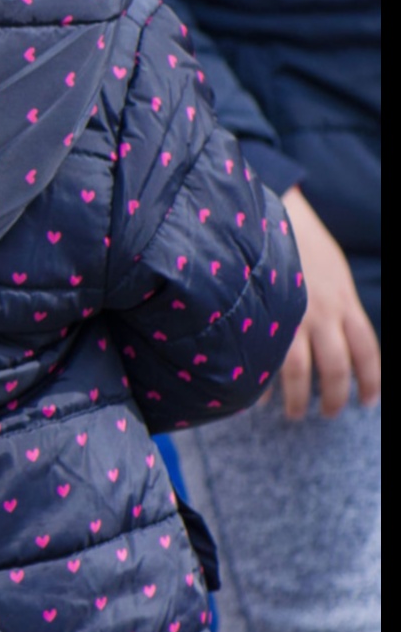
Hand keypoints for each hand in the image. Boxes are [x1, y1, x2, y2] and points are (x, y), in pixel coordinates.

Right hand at [279, 186, 382, 418]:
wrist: (267, 217)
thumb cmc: (299, 244)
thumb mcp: (332, 273)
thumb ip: (337, 305)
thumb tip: (339, 339)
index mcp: (344, 302)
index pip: (368, 352)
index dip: (371, 381)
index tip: (368, 401)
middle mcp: (322, 313)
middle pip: (336, 368)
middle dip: (334, 398)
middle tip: (327, 414)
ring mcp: (289, 315)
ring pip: (300, 371)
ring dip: (299, 399)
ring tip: (293, 413)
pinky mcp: (259, 315)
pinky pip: (264, 358)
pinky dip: (262, 383)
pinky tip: (259, 396)